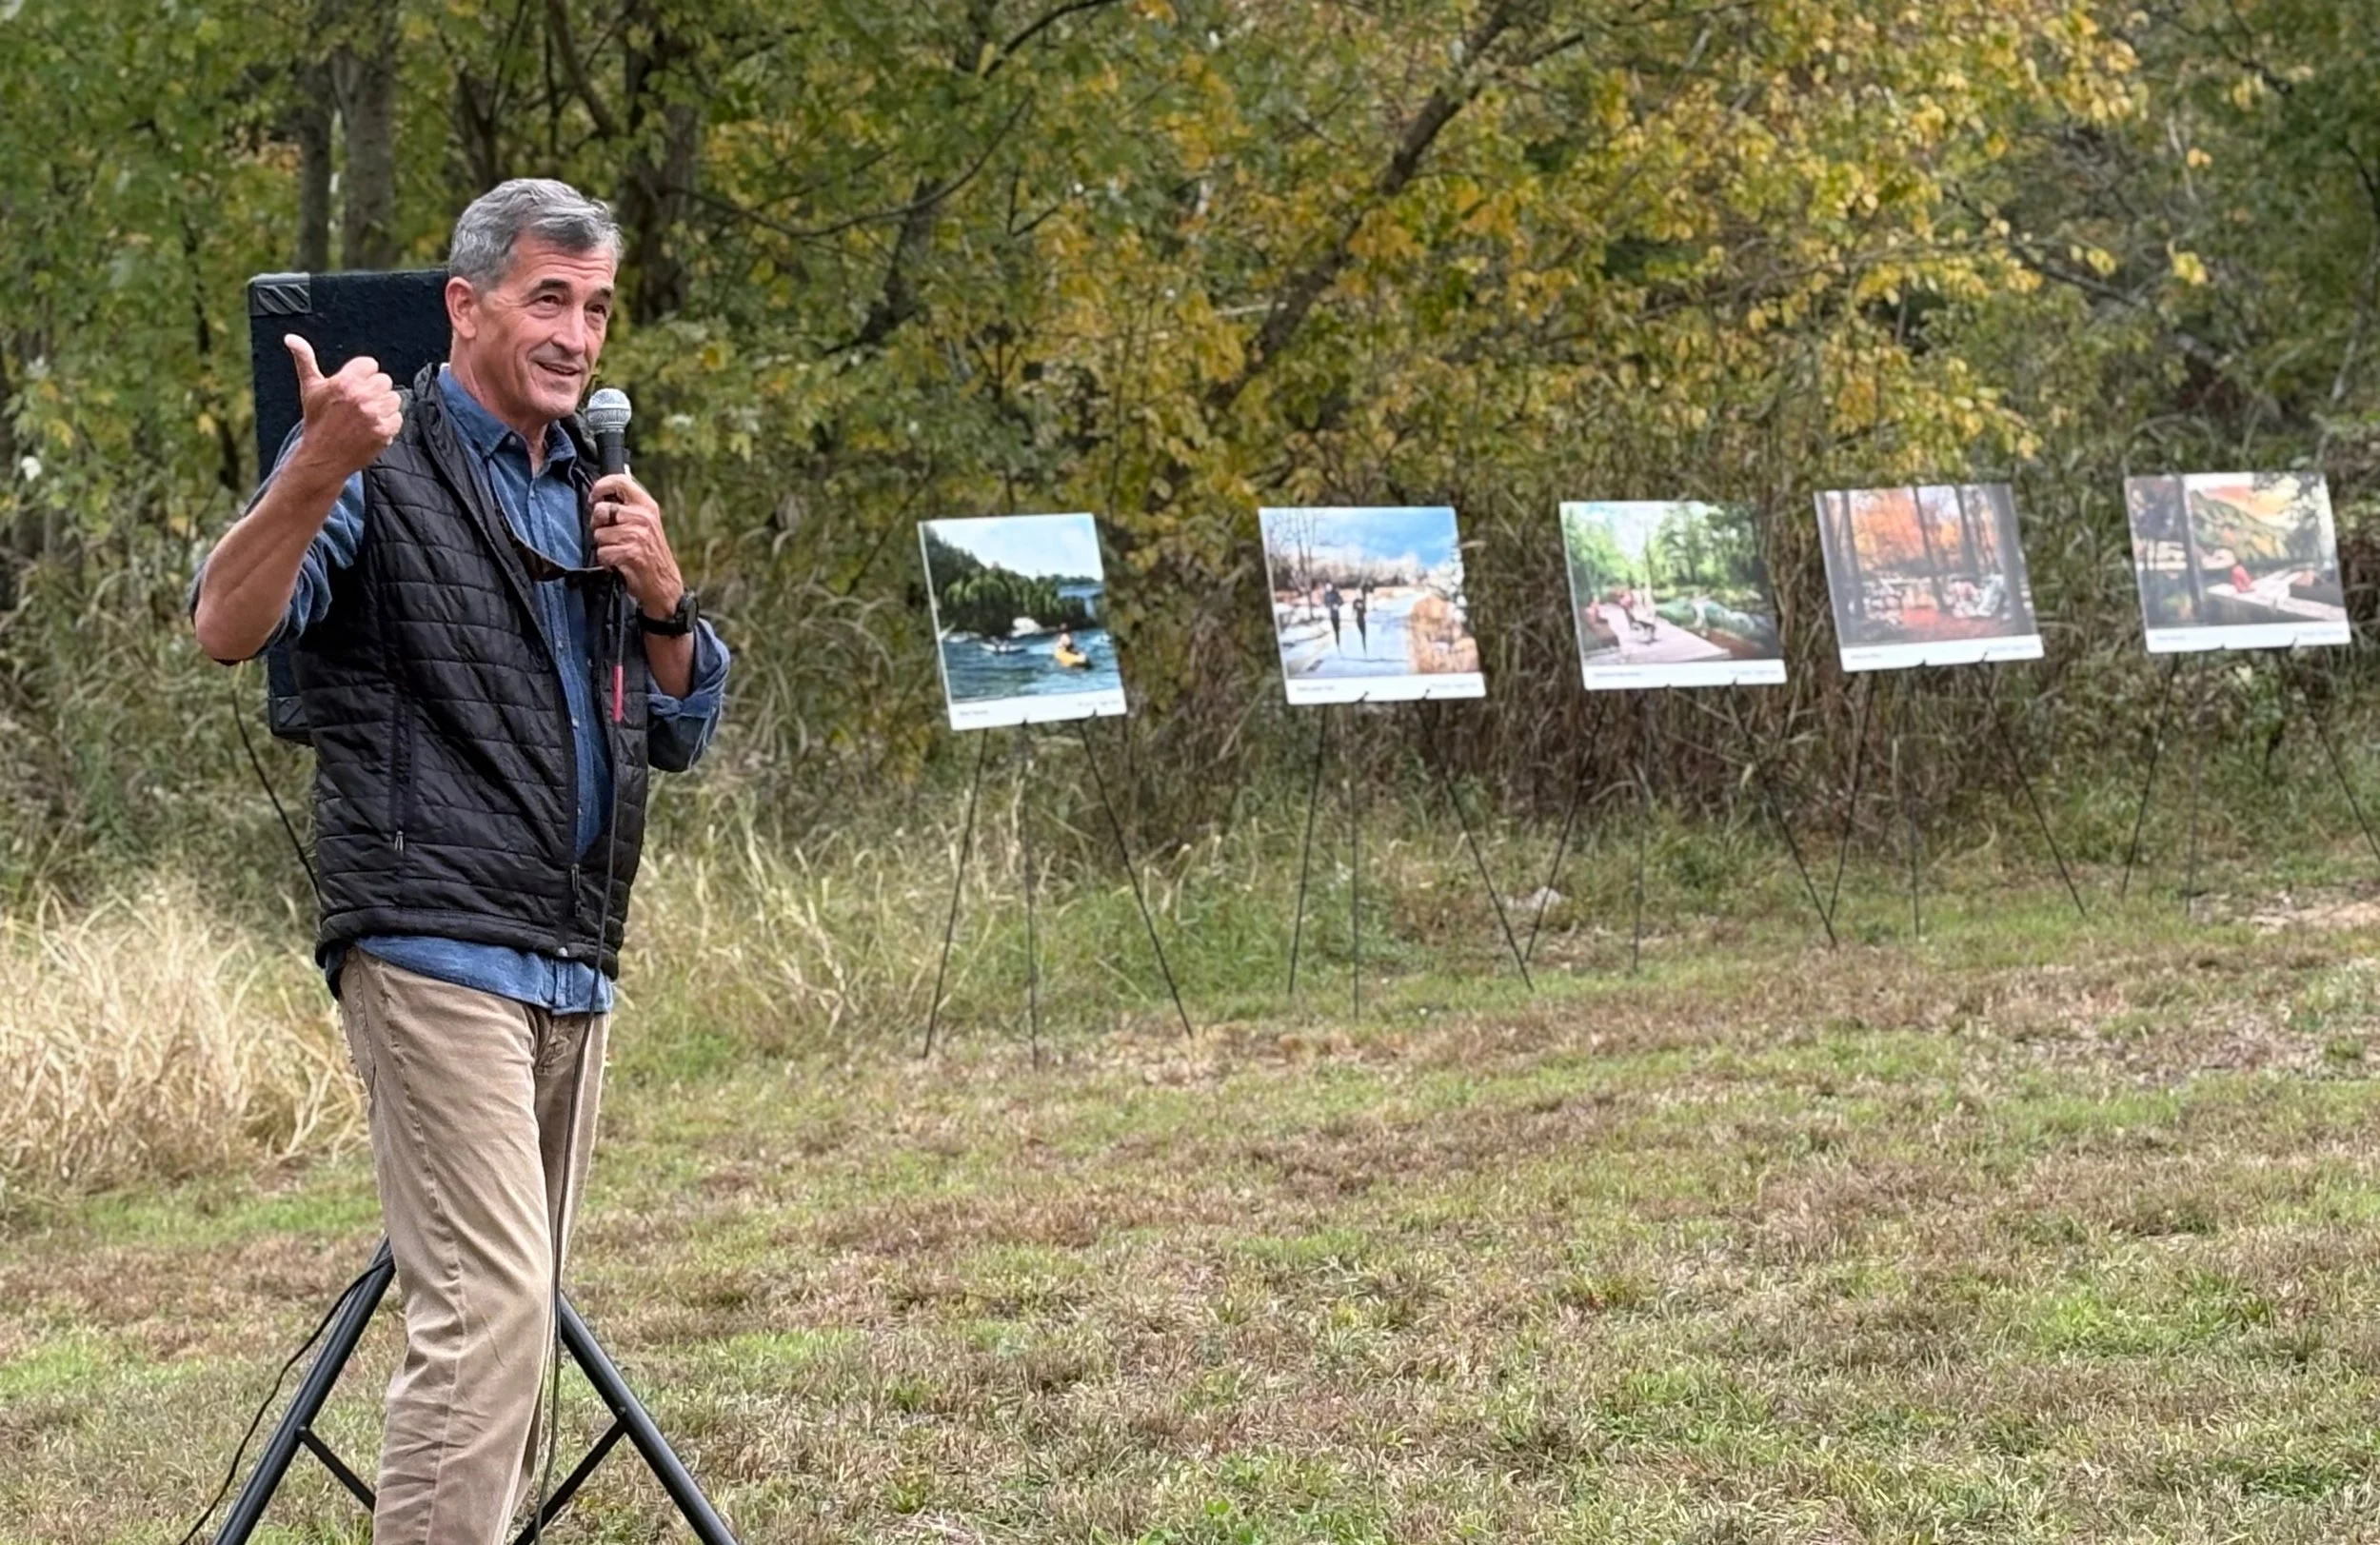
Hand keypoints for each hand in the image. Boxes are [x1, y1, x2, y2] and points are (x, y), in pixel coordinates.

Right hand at [286, 334, 401, 478]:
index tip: (353, 386)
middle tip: (359, 403)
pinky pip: (398, 417)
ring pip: (394, 398)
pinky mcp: (384, 431)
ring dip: (383, 405)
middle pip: (384, 380)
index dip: (363, 375)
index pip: (370, 364)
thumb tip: (291, 338)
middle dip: (373, 389)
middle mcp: (361, 396)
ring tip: (365, 415)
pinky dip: (388, 422)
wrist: (323, 456)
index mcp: (345, 382)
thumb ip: (305, 359)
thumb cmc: (316, 421)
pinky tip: (372, 427)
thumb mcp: (310, 388)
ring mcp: (374, 415)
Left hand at [589, 471, 684, 617]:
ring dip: (604, 546)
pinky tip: (619, 563)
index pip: (619, 481)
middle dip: (598, 525)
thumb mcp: (646, 523)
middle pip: (601, 510)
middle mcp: (643, 517)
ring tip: (619, 551)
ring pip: (598, 534)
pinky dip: (606, 561)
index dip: (600, 487)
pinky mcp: (630, 553)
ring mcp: (637, 535)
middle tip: (610, 535)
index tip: (594, 498)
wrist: (664, 584)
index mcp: (646, 505)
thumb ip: (627, 507)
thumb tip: (601, 496)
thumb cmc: (651, 554)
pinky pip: (602, 552)